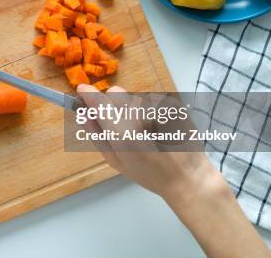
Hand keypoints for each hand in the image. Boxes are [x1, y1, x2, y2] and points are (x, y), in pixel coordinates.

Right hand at [77, 85, 270, 257]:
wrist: (188, 176)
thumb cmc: (149, 174)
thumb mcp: (116, 161)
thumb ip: (96, 135)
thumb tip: (82, 114)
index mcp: (123, 132)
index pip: (98, 100)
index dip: (88, 95)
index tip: (82, 93)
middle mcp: (141, 114)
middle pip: (116, 93)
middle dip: (112, 104)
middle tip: (120, 124)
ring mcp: (159, 107)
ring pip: (134, 97)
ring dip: (133, 108)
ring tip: (145, 130)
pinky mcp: (173, 104)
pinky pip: (152, 100)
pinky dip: (151, 111)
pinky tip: (159, 128)